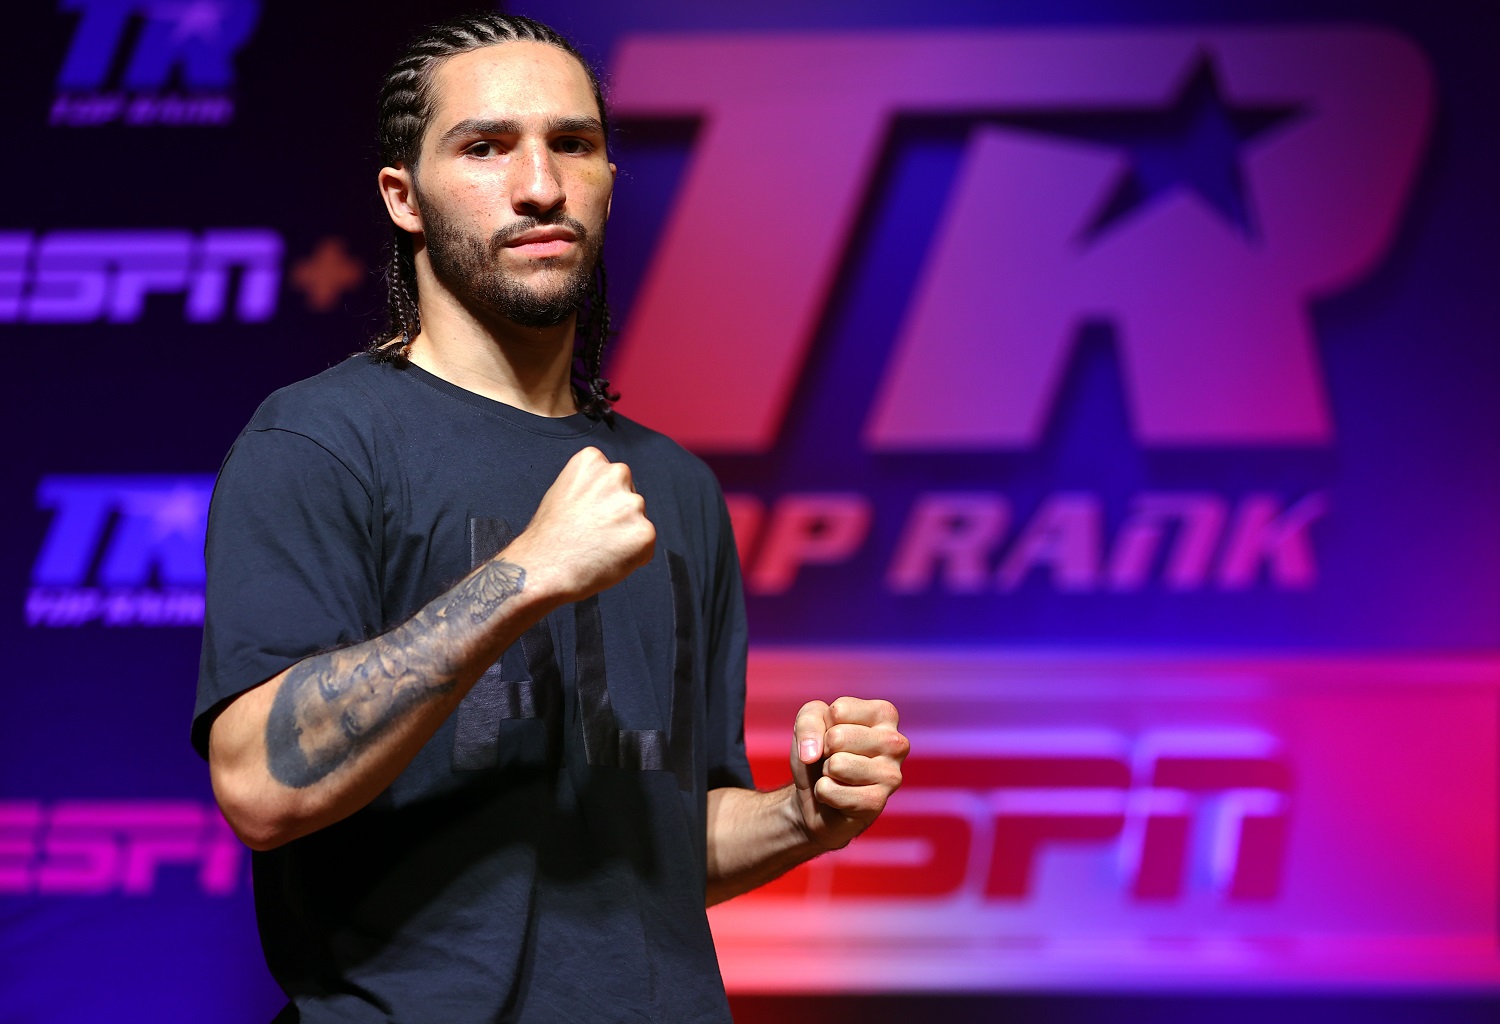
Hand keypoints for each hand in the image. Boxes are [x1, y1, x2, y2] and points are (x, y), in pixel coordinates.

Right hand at [507, 447, 655, 600]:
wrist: (544, 568)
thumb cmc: (548, 537)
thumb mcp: (561, 492)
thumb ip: (589, 487)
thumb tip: (608, 497)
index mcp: (593, 460)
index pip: (612, 479)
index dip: (601, 502)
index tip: (588, 515)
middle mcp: (617, 474)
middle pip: (629, 497)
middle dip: (617, 517)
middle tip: (593, 535)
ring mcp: (633, 503)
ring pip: (638, 522)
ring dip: (625, 536)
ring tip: (597, 548)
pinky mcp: (645, 532)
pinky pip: (645, 548)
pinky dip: (632, 558)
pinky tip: (607, 559)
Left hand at [790, 696, 907, 850]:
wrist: (815, 796)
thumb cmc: (820, 753)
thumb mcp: (808, 723)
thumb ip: (808, 720)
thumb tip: (812, 754)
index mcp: (885, 714)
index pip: (839, 711)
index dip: (824, 726)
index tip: (833, 736)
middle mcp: (896, 743)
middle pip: (837, 737)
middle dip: (824, 750)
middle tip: (834, 760)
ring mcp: (891, 775)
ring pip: (836, 765)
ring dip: (825, 772)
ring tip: (838, 777)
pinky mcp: (877, 803)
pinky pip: (830, 791)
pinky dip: (823, 793)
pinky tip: (839, 796)